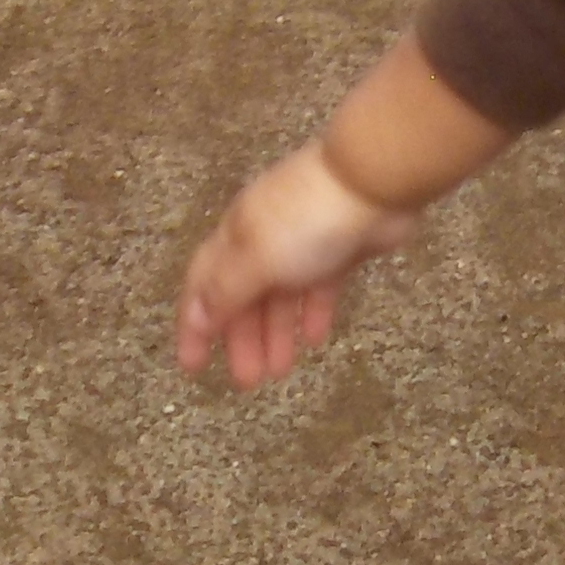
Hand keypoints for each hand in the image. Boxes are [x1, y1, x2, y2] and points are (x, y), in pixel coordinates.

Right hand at [176, 143, 422, 390]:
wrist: (372, 183)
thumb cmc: (305, 221)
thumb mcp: (257, 257)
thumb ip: (226, 290)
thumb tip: (195, 319)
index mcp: (236, 237)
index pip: (204, 285)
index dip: (195, 325)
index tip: (192, 367)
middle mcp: (263, 239)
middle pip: (243, 295)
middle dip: (241, 338)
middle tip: (248, 381)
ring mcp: (302, 243)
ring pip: (280, 297)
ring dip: (275, 333)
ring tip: (280, 371)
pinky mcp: (338, 249)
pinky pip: (317, 288)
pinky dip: (312, 313)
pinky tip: (315, 339)